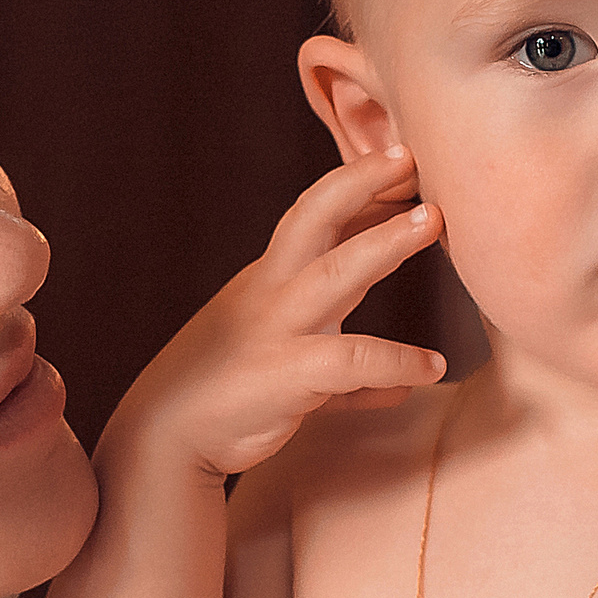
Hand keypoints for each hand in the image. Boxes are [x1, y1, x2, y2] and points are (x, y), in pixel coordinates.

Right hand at [109, 145, 445, 478]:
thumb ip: (350, 373)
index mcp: (270, 281)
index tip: (402, 164)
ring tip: (432, 222)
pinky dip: (396, 361)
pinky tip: (430, 366)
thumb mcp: (289, 367)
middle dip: (359, 180)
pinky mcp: (282, 377)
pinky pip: (350, 360)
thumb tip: (403, 386)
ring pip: (335, 273)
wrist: (164, 440)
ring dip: (385, 244)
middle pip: (314, 217)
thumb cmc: (228, 398)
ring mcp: (275, 331)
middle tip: (408, 156)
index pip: (315, 217)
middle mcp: (271, 293)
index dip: (358, 186)